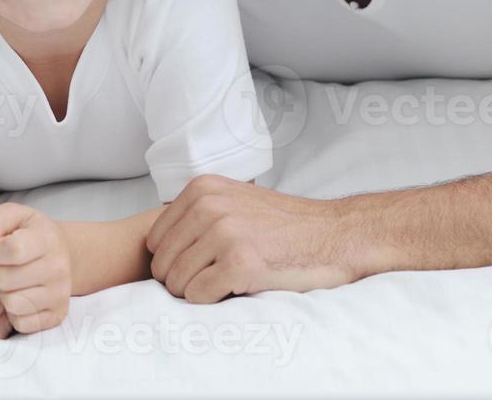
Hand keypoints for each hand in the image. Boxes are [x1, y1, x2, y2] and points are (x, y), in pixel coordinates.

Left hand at [0, 203, 71, 334]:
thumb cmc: (24, 233)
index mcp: (47, 238)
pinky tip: (16, 296)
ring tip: (7, 280)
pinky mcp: (56, 316)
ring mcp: (59, 294)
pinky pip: (21, 323)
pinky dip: (12, 313)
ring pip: (12, 303)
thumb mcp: (8, 216)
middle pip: (5, 279)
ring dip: (1, 293)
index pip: (12, 250)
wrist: (54, 252)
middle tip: (0, 265)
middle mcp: (59, 268)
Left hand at [147, 175, 361, 302]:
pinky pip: (198, 295)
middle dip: (179, 280)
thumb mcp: (234, 201)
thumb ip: (197, 214)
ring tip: (223, 287)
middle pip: (162, 262)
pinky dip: (210, 302)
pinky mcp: (240, 263)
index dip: (171, 260)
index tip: (196, 267)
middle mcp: (209, 207)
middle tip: (209, 282)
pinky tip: (234, 292)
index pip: (154, 239)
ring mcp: (224, 234)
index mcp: (202, 190)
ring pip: (176, 281)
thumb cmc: (285, 226)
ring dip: (195, 293)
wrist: (336, 235)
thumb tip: (154, 246)